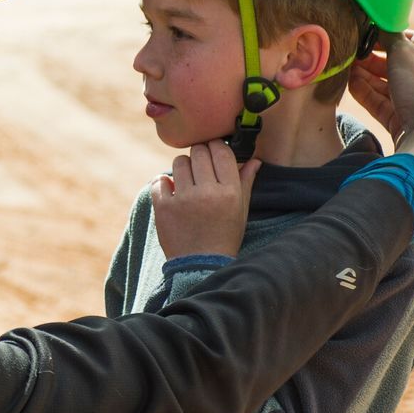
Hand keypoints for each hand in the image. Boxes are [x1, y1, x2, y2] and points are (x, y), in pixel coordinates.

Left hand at [149, 141, 259, 259]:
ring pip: (179, 162)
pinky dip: (163, 183)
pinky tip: (171, 191)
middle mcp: (207, 193)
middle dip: (199, 155)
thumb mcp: (241, 211)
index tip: (213, 151)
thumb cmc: (224, 236)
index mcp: (229, 192)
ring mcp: (183, 199)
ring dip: (183, 168)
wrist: (201, 266)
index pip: (221, 151)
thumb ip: (245, 182)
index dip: (215, 146)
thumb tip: (255, 160)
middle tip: (200, 167)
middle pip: (199, 152)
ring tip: (187, 181)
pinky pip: (159, 180)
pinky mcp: (163, 207)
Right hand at [348, 29, 413, 189]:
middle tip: (352, 52)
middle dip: (373, 58)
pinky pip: (383, 104)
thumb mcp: (406, 53)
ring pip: (388, 84)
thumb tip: (379, 24)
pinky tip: (349, 84)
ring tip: (346, 67)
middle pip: (398, 64)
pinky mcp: (406, 122)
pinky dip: (367, 94)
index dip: (389, 35)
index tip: (366, 32)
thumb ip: (390, 37)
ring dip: (366, 76)